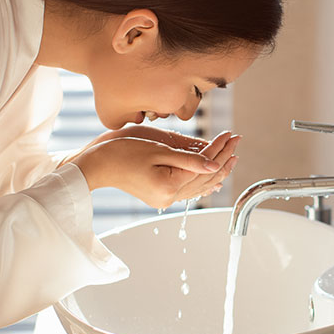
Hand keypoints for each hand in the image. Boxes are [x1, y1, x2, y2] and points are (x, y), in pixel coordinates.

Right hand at [70, 135, 238, 208]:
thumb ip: (188, 158)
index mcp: (169, 185)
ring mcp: (164, 199)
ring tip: (231, 154)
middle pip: (205, 178)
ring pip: (199, 185)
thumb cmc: (120, 152)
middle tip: (236, 141)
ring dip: (216, 169)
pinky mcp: (159, 195)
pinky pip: (187, 189)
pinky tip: (212, 175)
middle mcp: (169, 197)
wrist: (97, 165)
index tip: (230, 135)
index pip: (204, 166)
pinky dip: (202, 180)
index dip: (220, 149)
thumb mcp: (157, 149)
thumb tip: (215, 164)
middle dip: (223, 157)